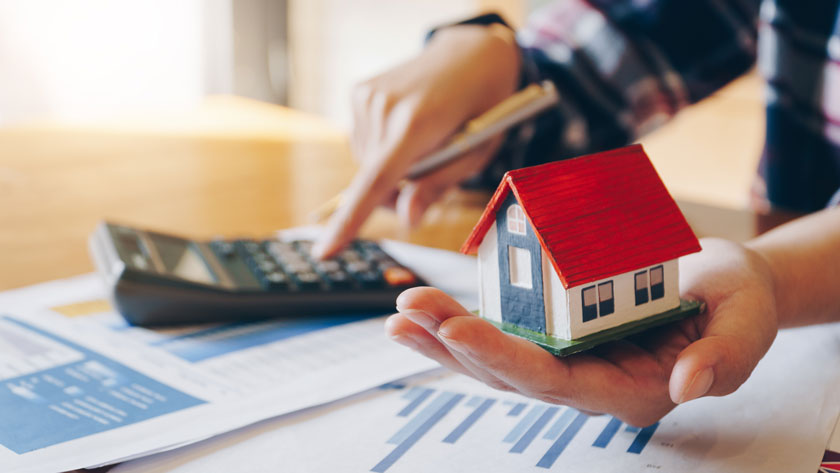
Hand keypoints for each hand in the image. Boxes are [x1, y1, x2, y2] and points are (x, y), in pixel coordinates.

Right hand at [311, 24, 519, 258]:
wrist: (473, 53)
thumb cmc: (484, 106)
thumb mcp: (476, 153)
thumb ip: (438, 185)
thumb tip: (407, 220)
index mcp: (416, 122)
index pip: (377, 181)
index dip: (350, 220)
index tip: (325, 252)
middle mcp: (383, 106)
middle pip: (373, 180)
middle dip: (398, 192)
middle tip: (433, 172)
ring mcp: (366, 96)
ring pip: (367, 164)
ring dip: (391, 169)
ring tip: (424, 143)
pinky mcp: (359, 92)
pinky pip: (364, 143)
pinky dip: (383, 148)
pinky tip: (407, 128)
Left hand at [385, 238, 778, 425]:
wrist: (724, 288)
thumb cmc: (737, 305)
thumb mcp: (747, 324)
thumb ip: (725, 357)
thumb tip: (688, 384)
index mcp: (628, 390)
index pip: (555, 382)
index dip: (504, 357)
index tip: (458, 329)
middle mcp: (588, 380)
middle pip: (509, 372)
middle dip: (455, 343)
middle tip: (409, 310)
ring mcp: (568, 356)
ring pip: (495, 356)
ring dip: (445, 335)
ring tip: (403, 309)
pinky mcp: (556, 330)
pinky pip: (503, 328)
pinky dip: (462, 318)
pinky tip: (426, 307)